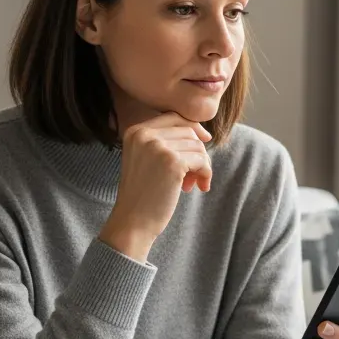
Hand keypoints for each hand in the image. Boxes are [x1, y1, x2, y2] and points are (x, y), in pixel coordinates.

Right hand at [101, 112, 211, 260]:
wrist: (133, 221)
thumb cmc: (143, 195)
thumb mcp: (147, 160)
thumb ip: (166, 143)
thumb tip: (202, 133)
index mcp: (135, 131)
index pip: (174, 117)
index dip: (193, 128)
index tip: (204, 142)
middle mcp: (144, 134)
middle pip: (188, 132)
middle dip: (196, 152)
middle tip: (194, 175)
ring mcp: (158, 147)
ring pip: (197, 146)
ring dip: (202, 166)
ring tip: (191, 184)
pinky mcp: (172, 162)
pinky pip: (202, 160)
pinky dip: (205, 173)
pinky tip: (199, 187)